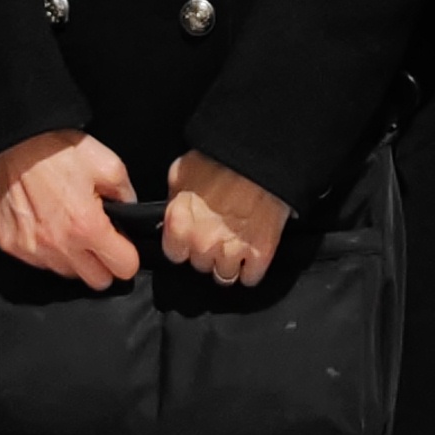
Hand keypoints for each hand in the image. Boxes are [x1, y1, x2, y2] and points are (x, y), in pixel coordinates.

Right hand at [0, 129, 137, 289]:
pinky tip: (47, 225)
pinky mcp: (11, 245)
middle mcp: (59, 245)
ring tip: (68, 226)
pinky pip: (39, 262)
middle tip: (97, 237)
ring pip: (67, 273)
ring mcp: (32, 248)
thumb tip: (130, 215)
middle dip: (103, 263)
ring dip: (74, 257)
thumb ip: (128, 197)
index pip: (124, 269)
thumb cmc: (61, 151)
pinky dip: (47, 250)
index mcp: (87, 227)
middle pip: (97, 281)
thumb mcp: (110, 165)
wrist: (16, 142)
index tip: (122, 243)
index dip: (128, 255)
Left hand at [159, 153, 290, 287]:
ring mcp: (231, 252)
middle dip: (207, 251)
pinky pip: (250, 278)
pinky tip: (252, 252)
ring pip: (224, 275)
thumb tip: (172, 210)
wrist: (263, 157)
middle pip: (200, 265)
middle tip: (218, 231)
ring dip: (229, 262)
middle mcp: (202, 243)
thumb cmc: (222, 159)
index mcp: (179, 223)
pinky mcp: (260, 255)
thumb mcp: (183, 170)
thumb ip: (174, 197)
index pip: (174, 254)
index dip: (184, 245)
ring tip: (236, 241)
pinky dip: (252, 269)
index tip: (192, 236)